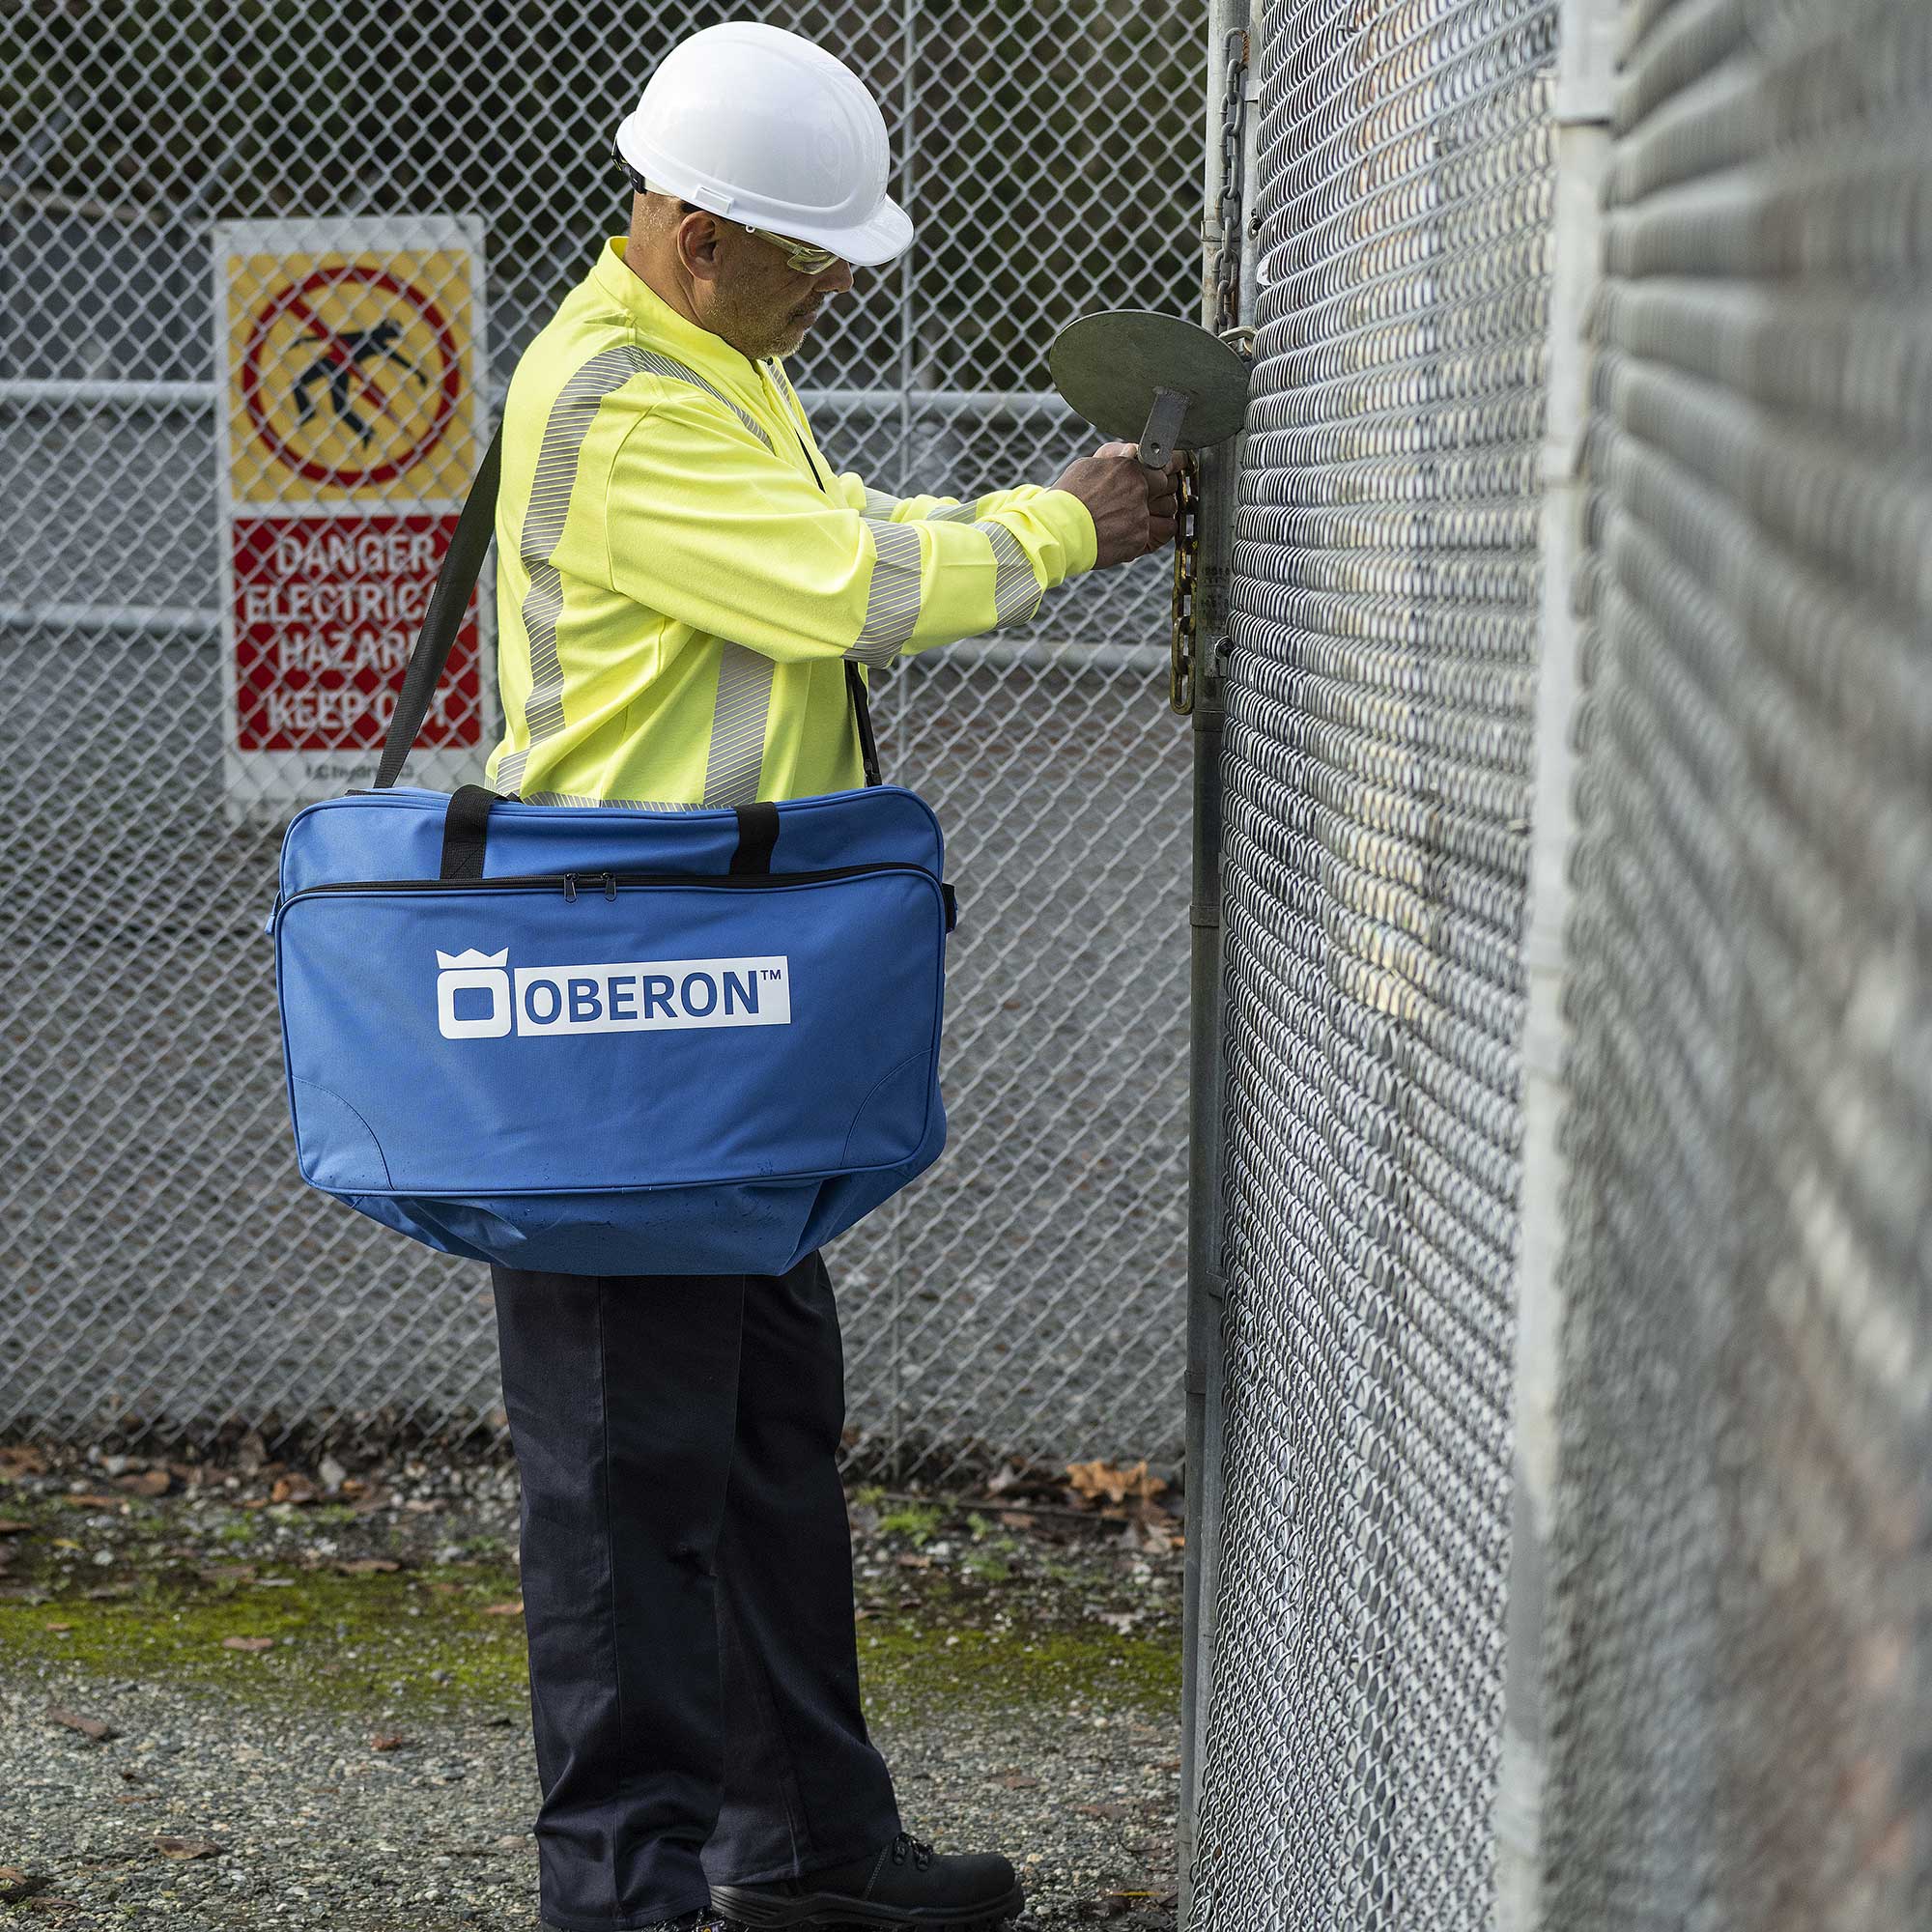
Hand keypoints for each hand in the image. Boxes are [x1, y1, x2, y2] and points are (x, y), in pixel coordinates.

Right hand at [1052, 440, 1182, 569]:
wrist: (1056, 530)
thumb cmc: (1068, 496)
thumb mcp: (1089, 465)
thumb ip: (1116, 458)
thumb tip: (1133, 450)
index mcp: (1129, 467)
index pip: (1165, 463)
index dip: (1173, 465)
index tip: (1176, 467)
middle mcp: (1139, 490)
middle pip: (1170, 487)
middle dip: (1166, 490)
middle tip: (1158, 493)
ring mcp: (1141, 516)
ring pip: (1170, 511)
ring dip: (1162, 511)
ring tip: (1144, 514)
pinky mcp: (1138, 539)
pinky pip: (1161, 534)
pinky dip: (1153, 532)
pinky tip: (1138, 531)